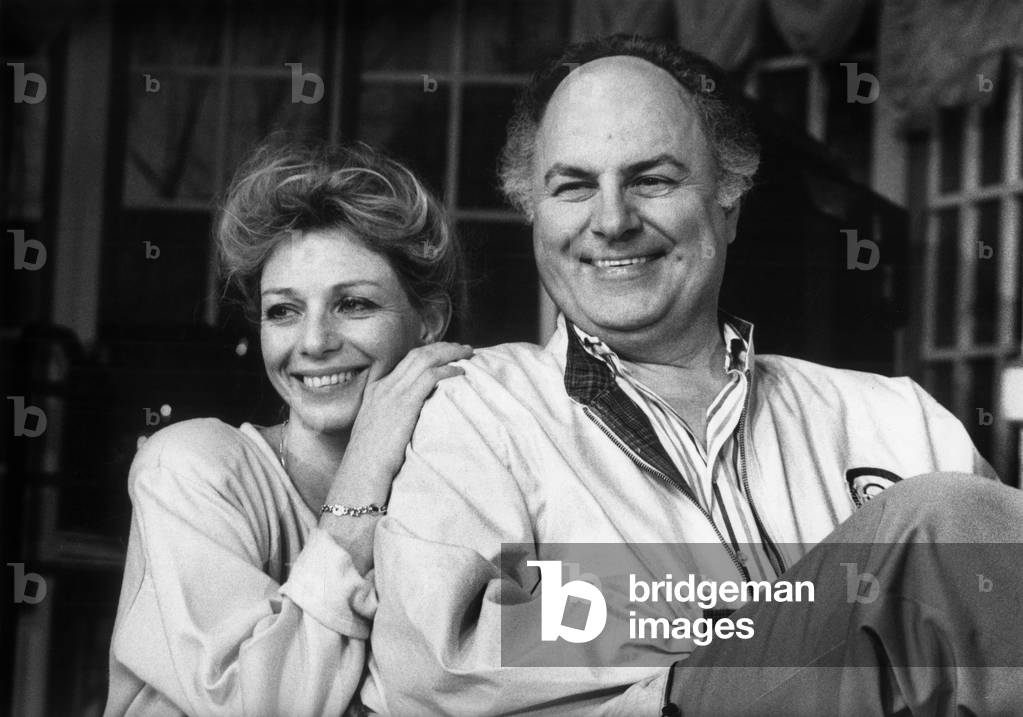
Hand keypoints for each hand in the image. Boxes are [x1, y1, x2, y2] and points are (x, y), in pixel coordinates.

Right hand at [330, 342, 473, 500]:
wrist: (361, 470)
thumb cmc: (371, 459)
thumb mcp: (377, 430)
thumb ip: (391, 417)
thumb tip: (411, 419)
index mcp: (376, 390)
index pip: (407, 361)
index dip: (430, 353)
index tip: (447, 354)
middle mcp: (384, 386)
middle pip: (418, 354)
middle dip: (444, 347)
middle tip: (463, 348)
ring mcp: (393, 393)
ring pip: (426, 359)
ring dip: (450, 353)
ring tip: (468, 354)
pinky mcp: (405, 403)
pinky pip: (430, 377)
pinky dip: (448, 370)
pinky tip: (460, 372)